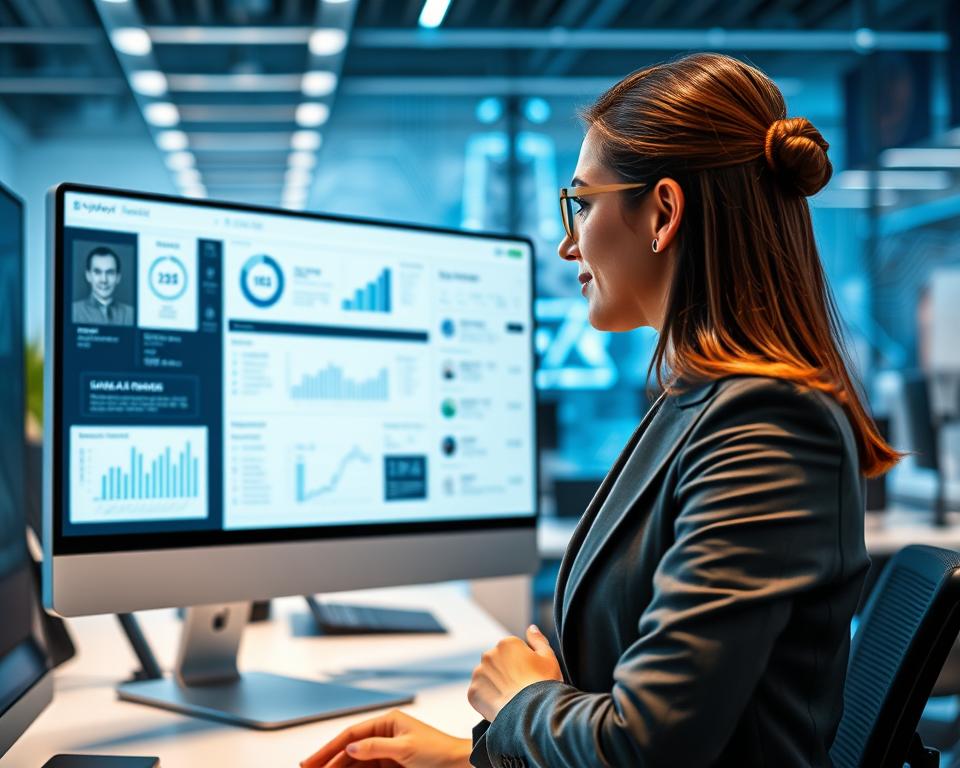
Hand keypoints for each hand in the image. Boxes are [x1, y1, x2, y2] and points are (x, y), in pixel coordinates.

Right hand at [300, 709, 470, 767]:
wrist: (459, 764)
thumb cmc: (438, 752)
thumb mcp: (405, 749)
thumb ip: (375, 747)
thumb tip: (350, 746)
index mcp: (388, 721)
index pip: (351, 734)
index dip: (329, 748)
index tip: (311, 761)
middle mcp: (385, 734)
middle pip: (350, 748)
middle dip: (329, 760)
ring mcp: (387, 750)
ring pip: (356, 760)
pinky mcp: (392, 764)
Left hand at [467, 624, 562, 721]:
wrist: (532, 713)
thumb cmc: (544, 684)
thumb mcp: (548, 658)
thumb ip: (538, 640)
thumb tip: (531, 628)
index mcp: (507, 643)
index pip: (512, 652)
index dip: (522, 666)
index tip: (529, 677)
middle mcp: (489, 654)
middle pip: (497, 663)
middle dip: (506, 673)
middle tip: (519, 689)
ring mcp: (478, 673)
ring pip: (486, 678)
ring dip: (495, 685)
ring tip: (511, 699)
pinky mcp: (472, 692)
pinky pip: (479, 694)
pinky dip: (487, 700)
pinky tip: (502, 706)